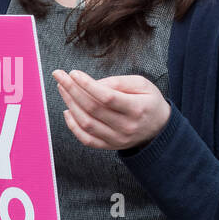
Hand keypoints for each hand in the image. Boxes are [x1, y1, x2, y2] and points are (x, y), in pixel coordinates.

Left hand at [53, 69, 170, 150]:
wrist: (159, 130)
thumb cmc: (149, 102)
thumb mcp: (142, 85)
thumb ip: (119, 82)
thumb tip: (93, 83)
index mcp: (137, 109)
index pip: (107, 97)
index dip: (88, 85)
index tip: (74, 73)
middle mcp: (126, 126)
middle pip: (93, 109)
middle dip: (72, 90)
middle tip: (60, 76)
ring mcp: (116, 139)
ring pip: (86, 123)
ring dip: (70, 104)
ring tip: (62, 88)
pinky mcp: (109, 146)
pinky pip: (86, 139)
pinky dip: (73, 126)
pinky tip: (67, 110)